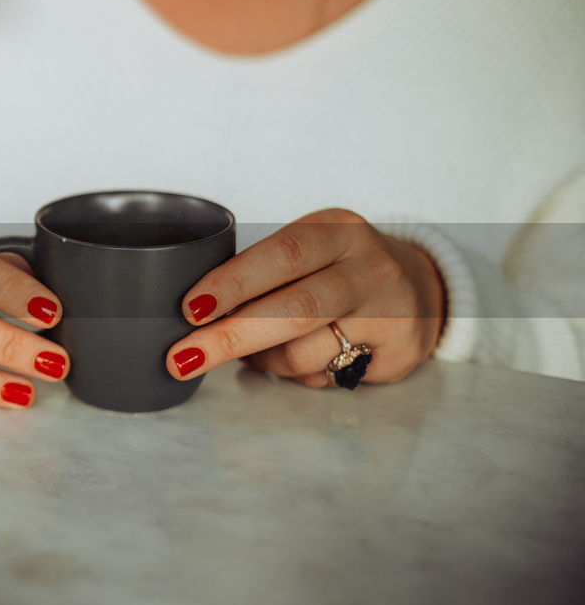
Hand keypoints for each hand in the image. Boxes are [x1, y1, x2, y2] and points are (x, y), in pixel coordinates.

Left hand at [165, 208, 444, 387]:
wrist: (421, 286)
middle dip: (230, 337)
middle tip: (183, 357)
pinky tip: (301, 362)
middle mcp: (367, 265)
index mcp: (335, 230)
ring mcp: (389, 309)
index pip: (280, 254)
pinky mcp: (400, 349)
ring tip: (256, 355)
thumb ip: (262, 274)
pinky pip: (328, 374)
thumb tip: (194, 314)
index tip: (189, 308)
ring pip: (306, 350)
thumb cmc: (339, 269)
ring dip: (265, 361)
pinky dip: (299, 374)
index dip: (232, 283)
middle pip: (294, 308)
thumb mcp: (308, 251)